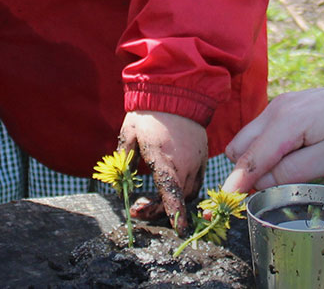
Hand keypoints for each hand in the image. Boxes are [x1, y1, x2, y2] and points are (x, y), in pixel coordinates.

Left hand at [119, 110, 207, 232]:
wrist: (175, 92)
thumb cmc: (147, 115)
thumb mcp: (128, 136)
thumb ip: (124, 162)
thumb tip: (121, 186)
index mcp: (164, 157)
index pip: (171, 191)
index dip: (174, 212)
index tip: (179, 230)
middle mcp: (185, 161)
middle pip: (179, 198)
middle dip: (159, 210)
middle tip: (138, 208)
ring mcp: (197, 159)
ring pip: (189, 192)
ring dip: (172, 201)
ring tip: (150, 199)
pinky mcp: (203, 157)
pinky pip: (197, 181)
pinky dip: (184, 191)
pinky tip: (169, 187)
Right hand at [221, 77, 323, 193]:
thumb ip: (294, 172)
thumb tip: (260, 184)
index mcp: (287, 121)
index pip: (249, 158)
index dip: (237, 184)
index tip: (230, 204)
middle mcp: (278, 108)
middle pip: (239, 147)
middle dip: (246, 172)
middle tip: (270, 191)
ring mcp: (282, 104)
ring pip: (249, 138)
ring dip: (257, 160)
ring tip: (288, 174)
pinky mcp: (289, 106)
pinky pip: (264, 131)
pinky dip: (268, 149)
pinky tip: (294, 157)